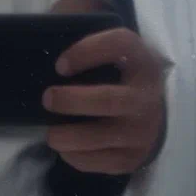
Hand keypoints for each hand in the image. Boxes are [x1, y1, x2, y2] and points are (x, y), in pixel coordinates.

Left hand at [41, 28, 165, 174]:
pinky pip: (100, 161)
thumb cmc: (119, 80)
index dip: (87, 51)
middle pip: (107, 99)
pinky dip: (76, 156)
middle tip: (47, 98)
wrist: (152, 119)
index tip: (60, 65)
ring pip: (101, 136)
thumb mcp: (112, 57)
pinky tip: (67, 148)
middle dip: (71, 100)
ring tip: (51, 133)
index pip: (120, 45)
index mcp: (142, 61)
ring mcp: (143, 130)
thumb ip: (85, 43)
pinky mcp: (133, 157)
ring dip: (68, 135)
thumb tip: (44, 34)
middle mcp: (148, 95)